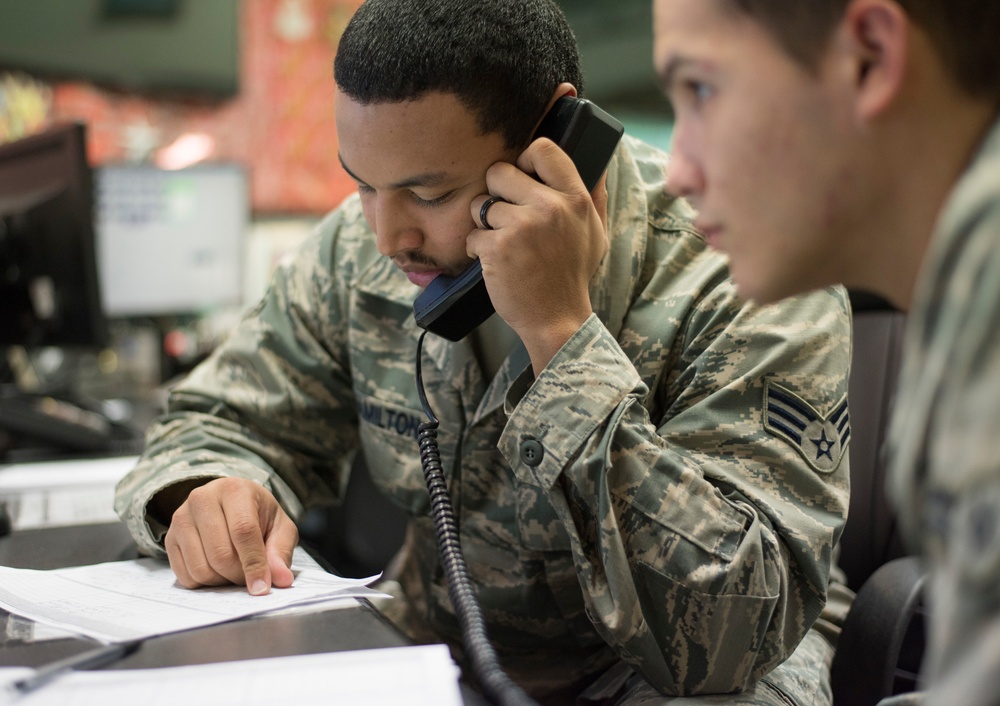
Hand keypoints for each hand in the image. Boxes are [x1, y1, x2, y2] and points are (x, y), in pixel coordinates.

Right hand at [162, 477, 297, 594]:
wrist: (229, 503)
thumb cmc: (258, 515)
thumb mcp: (279, 527)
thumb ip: (280, 552)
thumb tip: (281, 579)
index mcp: (234, 490)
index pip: (243, 531)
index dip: (254, 564)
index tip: (262, 588)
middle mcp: (202, 499)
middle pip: (220, 554)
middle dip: (239, 575)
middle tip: (250, 576)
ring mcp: (182, 518)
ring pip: (201, 568)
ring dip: (222, 580)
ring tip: (234, 569)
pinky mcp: (169, 538)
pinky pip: (185, 576)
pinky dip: (205, 583)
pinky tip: (216, 570)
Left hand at [468, 137, 608, 372]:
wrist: (556, 319)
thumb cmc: (573, 276)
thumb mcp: (596, 234)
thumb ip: (595, 198)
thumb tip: (600, 165)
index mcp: (575, 199)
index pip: (543, 150)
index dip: (524, 159)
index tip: (521, 178)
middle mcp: (550, 207)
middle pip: (500, 171)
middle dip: (495, 192)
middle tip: (504, 215)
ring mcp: (522, 227)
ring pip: (481, 204)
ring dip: (484, 223)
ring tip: (501, 242)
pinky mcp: (498, 248)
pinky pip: (473, 234)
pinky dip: (476, 249)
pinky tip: (494, 262)